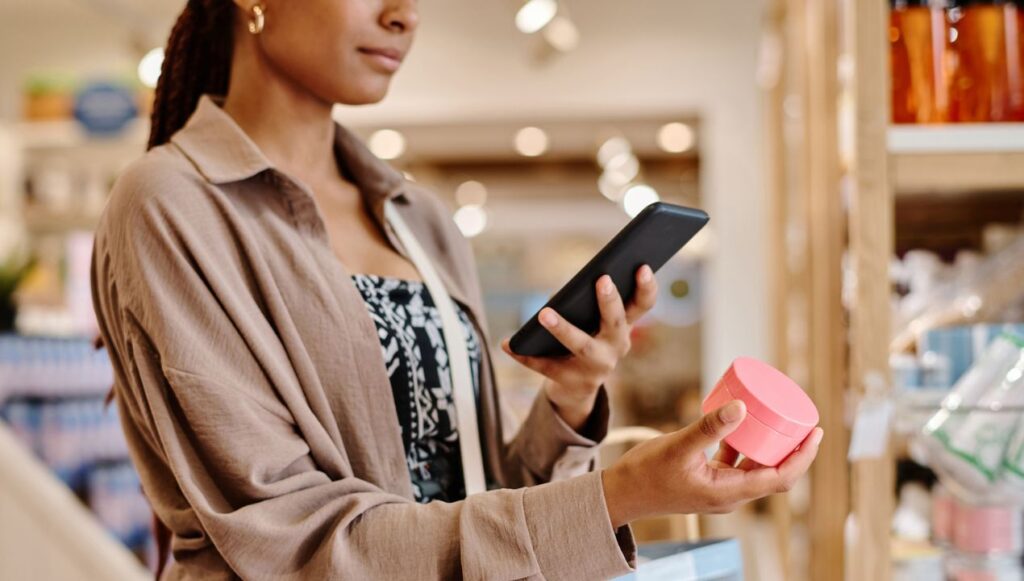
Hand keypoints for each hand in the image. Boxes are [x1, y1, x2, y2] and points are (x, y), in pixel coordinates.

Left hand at [501, 265, 658, 429]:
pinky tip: (507, 343)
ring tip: (543, 313)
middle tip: (602, 279)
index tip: (643, 266)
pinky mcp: (570, 381)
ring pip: (581, 346)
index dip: (646, 287)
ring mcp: (595, 368)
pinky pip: (545, 365)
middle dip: (610, 302)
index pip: (643, 305)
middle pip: (616, 323)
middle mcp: (615, 347)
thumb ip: (590, 304)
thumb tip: (566, 290)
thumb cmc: (586, 340)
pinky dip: (524, 355)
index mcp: (624, 327)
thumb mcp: (595, 323)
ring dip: (563, 328)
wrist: (577, 388)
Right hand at [602, 400, 822, 527]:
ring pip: (757, 470)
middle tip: (803, 422)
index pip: (779, 478)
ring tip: (780, 422)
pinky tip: (743, 426)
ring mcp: (719, 490)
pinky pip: (738, 466)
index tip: (815, 432)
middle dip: (793, 451)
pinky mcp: (709, 483)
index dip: (802, 456)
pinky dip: (746, 448)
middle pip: (774, 475)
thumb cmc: (646, 474)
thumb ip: (709, 428)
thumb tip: (742, 407)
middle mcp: (729, 496)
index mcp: (728, 493)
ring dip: (771, 449)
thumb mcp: (678, 446)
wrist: (620, 494)